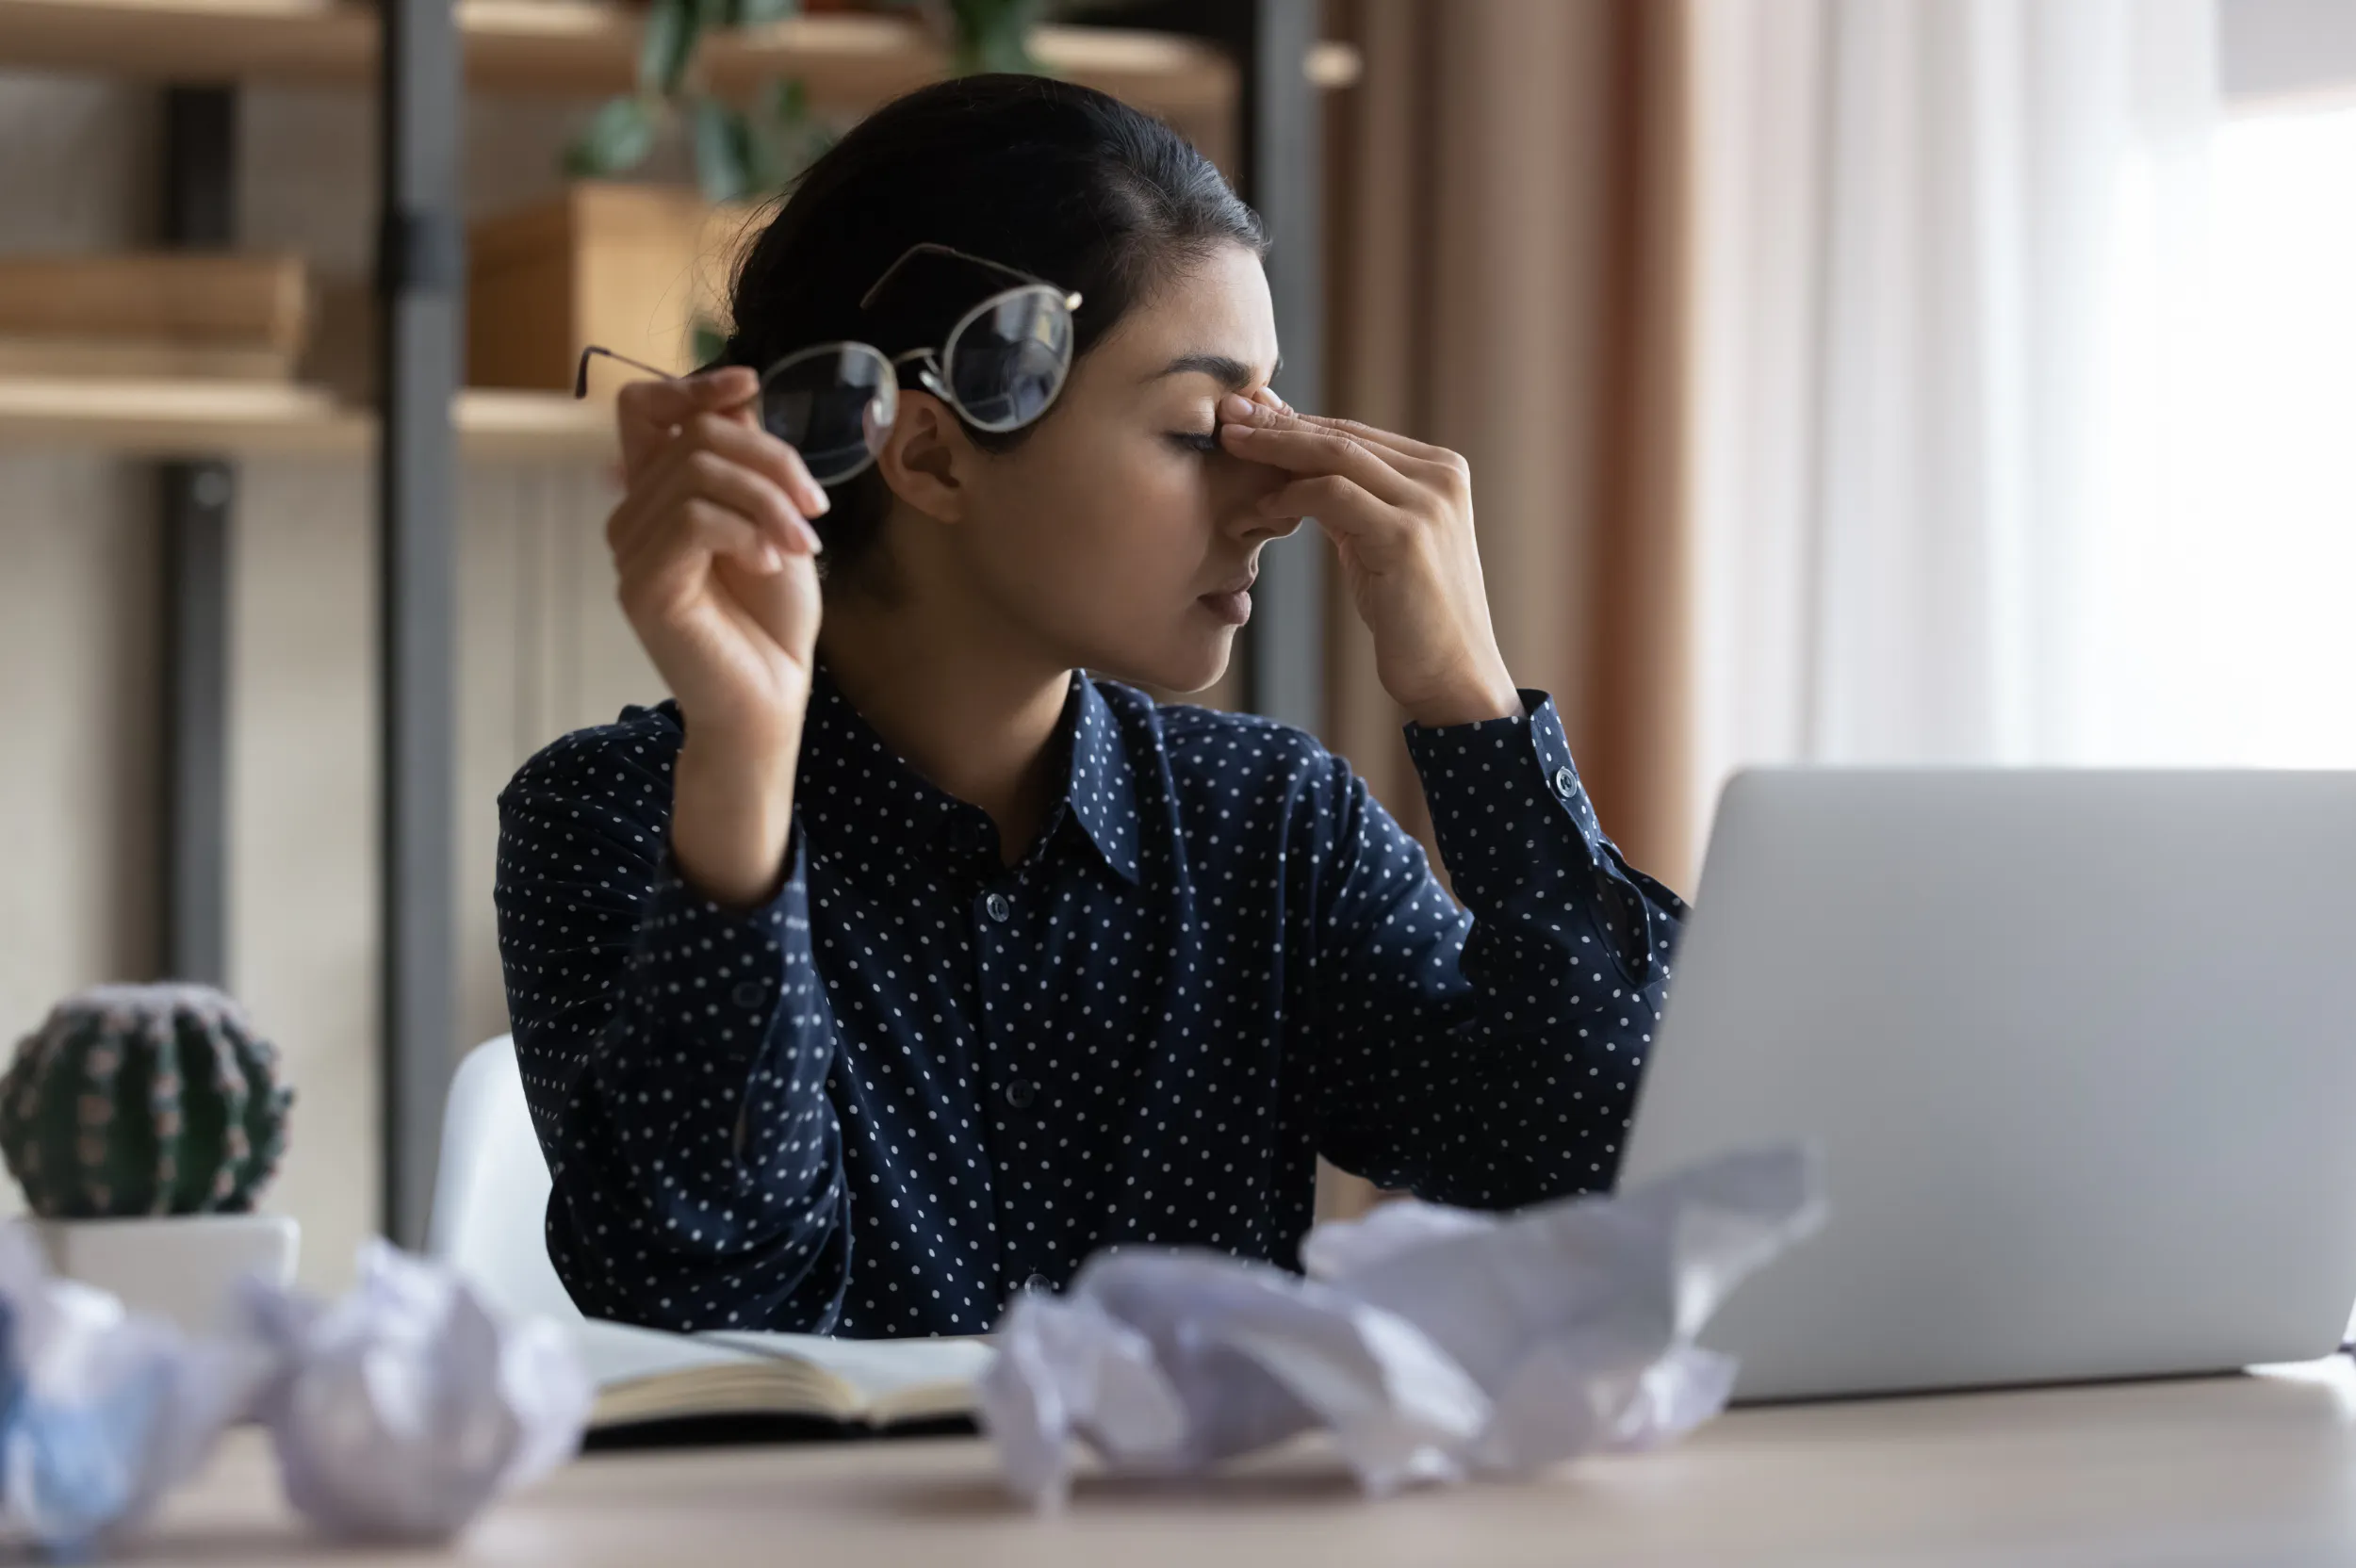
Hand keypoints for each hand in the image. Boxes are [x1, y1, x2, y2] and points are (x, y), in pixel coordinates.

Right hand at [604, 366, 829, 754]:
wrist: (770, 695)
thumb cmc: (771, 617)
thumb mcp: (772, 520)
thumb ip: (748, 462)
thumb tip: (738, 395)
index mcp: (659, 495)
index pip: (642, 408)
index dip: (692, 385)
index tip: (749, 385)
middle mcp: (633, 516)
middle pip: (695, 435)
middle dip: (772, 461)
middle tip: (813, 511)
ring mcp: (630, 551)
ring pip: (699, 473)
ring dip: (768, 502)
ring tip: (800, 546)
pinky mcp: (642, 585)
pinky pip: (695, 520)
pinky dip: (746, 533)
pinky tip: (769, 564)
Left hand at [1217, 391, 1521, 726]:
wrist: (1454, 674)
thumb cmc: (1410, 614)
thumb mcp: (1375, 541)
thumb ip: (1347, 498)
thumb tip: (1292, 460)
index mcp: (1439, 470)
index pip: (1354, 433)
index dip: (1296, 420)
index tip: (1247, 411)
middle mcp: (1440, 477)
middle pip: (1343, 436)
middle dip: (1277, 421)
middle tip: (1226, 413)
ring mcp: (1428, 504)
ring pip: (1335, 456)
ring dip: (1274, 447)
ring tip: (1230, 445)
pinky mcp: (1406, 537)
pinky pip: (1332, 497)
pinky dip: (1288, 497)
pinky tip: (1258, 508)